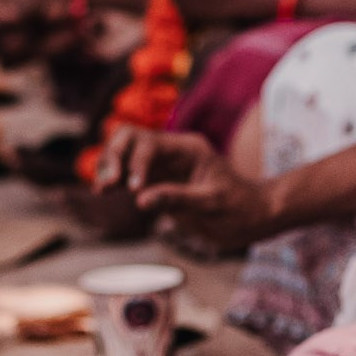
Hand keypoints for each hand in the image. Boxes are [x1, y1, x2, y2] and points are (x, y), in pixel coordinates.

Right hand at [102, 125, 273, 248]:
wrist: (253, 217)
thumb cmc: (240, 209)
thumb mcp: (213, 205)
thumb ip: (177, 199)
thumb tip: (139, 199)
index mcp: (188, 149)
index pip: (150, 144)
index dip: (136, 164)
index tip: (132, 190)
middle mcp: (171, 151)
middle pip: (130, 137)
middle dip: (113, 156)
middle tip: (106, 185)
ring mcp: (163, 164)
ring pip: (124, 151)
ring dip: (108, 165)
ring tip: (102, 189)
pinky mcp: (157, 180)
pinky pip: (127, 171)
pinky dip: (113, 177)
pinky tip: (105, 190)